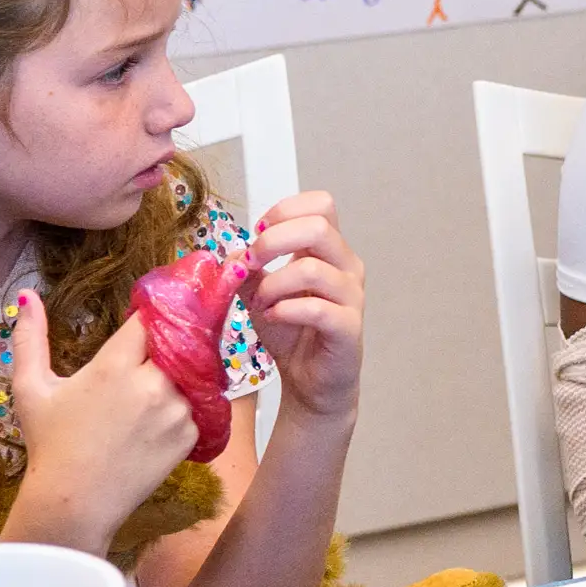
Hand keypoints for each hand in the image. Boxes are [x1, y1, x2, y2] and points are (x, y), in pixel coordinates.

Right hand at [0, 275, 198, 551]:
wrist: (75, 503)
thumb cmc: (50, 444)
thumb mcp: (31, 388)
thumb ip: (30, 338)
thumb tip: (28, 296)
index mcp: (114, 366)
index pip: (149, 320)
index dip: (149, 318)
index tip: (144, 323)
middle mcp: (151, 384)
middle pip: (177, 343)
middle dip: (167, 345)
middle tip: (152, 356)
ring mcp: (175, 411)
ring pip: (191, 374)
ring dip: (178, 375)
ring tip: (152, 391)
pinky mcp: (189, 436)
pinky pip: (198, 406)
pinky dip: (184, 406)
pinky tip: (159, 417)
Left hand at [243, 191, 364, 430]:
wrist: (311, 381)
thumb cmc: (292, 333)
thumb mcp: (260, 293)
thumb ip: (249, 269)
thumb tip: (234, 251)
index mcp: (329, 251)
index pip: (321, 205)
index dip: (285, 211)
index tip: (258, 234)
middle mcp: (346, 267)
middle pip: (319, 226)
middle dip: (273, 241)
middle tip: (251, 263)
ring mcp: (352, 297)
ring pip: (313, 268)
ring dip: (274, 284)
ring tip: (260, 303)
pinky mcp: (348, 327)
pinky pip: (317, 309)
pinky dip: (285, 310)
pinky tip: (272, 318)